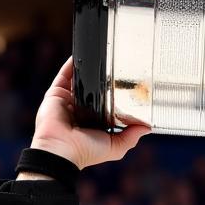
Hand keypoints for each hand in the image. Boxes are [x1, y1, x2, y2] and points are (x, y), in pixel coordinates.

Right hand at [29, 56, 150, 170]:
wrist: (62, 148)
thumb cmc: (87, 151)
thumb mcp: (116, 147)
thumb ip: (131, 137)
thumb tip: (148, 127)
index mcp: (94, 122)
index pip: (107, 105)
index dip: (117, 96)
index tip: (129, 86)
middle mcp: (81, 110)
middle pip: (94, 90)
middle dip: (103, 80)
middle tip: (117, 66)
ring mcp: (68, 100)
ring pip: (80, 80)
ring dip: (88, 68)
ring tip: (101, 55)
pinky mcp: (56, 93)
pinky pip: (65, 74)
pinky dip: (72, 63)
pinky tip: (82, 53)